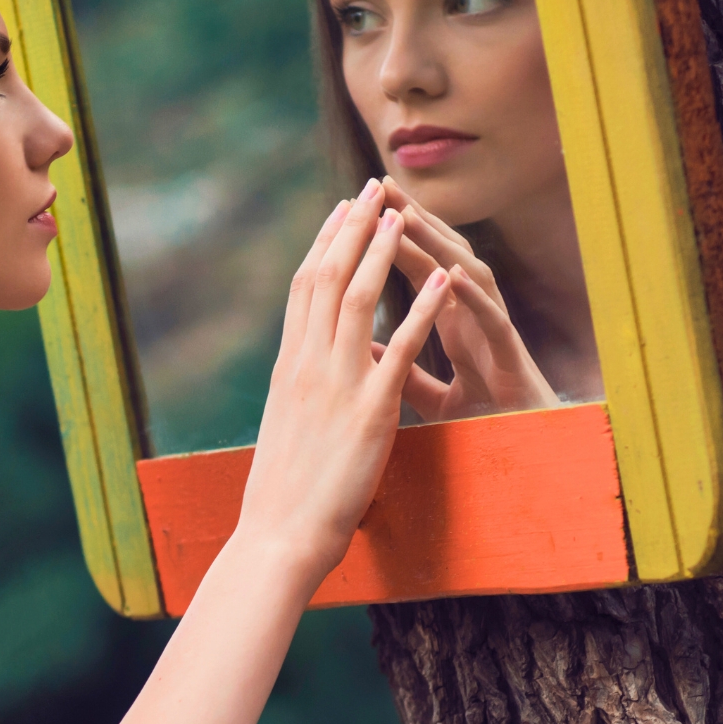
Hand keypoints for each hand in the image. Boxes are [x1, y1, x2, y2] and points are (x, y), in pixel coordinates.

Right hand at [234, 178, 451, 585]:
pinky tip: (444, 280)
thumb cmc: (280, 497)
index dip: (324, 243)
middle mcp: (307, 366)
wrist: (278, 537)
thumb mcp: (286, 429)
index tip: (340, 210)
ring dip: (382, 251)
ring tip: (401, 212)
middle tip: (372, 186)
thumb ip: (298, 392)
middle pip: (328, 278)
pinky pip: (402, 348)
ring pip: (358, 299)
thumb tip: (303, 371)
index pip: (304, 289)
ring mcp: (337, 385)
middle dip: (351, 228)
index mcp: (289, 368)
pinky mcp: (371, 411)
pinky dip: (424, 309)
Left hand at [378, 176, 561, 420]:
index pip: (418, 268)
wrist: (524, 456)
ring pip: (471, 276)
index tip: (358, 210)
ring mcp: (495, 333)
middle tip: (381, 185)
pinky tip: (454, 276)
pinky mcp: (513, 359)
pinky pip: (495, 321)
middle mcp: (475, 317)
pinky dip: (475, 297)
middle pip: (443, 258)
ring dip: (440, 245)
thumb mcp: (427, 396)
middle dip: (415, 220)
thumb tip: (358, 346)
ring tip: (407, 216)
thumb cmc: (483, 421)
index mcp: (452, 322)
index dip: (390, 239)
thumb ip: (400, 368)